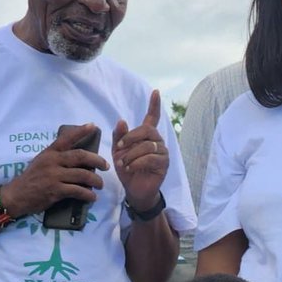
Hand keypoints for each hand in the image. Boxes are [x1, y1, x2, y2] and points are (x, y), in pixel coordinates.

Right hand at [0, 123, 106, 217]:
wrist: (17, 195)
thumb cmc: (31, 179)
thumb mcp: (41, 162)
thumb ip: (56, 158)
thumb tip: (77, 159)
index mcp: (50, 152)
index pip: (67, 138)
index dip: (81, 131)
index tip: (93, 126)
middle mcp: (53, 161)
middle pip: (81, 156)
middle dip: (97, 161)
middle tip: (106, 166)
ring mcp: (54, 176)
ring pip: (83, 175)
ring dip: (96, 180)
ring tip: (100, 185)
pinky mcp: (56, 190)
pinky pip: (78, 191)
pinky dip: (88, 195)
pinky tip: (92, 197)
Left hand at [113, 89, 168, 213]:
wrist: (134, 190)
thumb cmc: (127, 169)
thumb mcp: (118, 152)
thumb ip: (119, 137)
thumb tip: (122, 120)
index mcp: (146, 136)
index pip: (152, 117)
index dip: (154, 105)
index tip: (155, 92)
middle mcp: (157, 141)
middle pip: (147, 130)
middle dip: (130, 138)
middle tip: (118, 148)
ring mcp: (162, 152)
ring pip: (147, 146)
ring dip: (131, 154)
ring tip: (123, 163)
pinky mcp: (164, 164)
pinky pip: (150, 158)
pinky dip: (136, 162)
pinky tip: (130, 168)